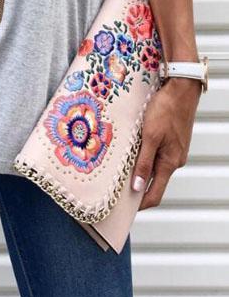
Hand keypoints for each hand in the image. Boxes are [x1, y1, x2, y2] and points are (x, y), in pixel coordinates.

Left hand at [131, 77, 201, 209]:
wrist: (181, 88)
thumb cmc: (165, 110)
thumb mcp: (150, 136)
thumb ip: (144, 162)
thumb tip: (137, 188)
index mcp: (170, 163)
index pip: (154, 194)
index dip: (140, 203)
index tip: (124, 208)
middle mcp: (174, 159)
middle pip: (153, 181)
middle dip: (136, 186)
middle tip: (116, 187)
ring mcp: (174, 149)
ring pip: (154, 166)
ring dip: (139, 168)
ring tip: (120, 166)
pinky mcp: (172, 139)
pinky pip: (157, 153)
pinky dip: (145, 155)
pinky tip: (133, 149)